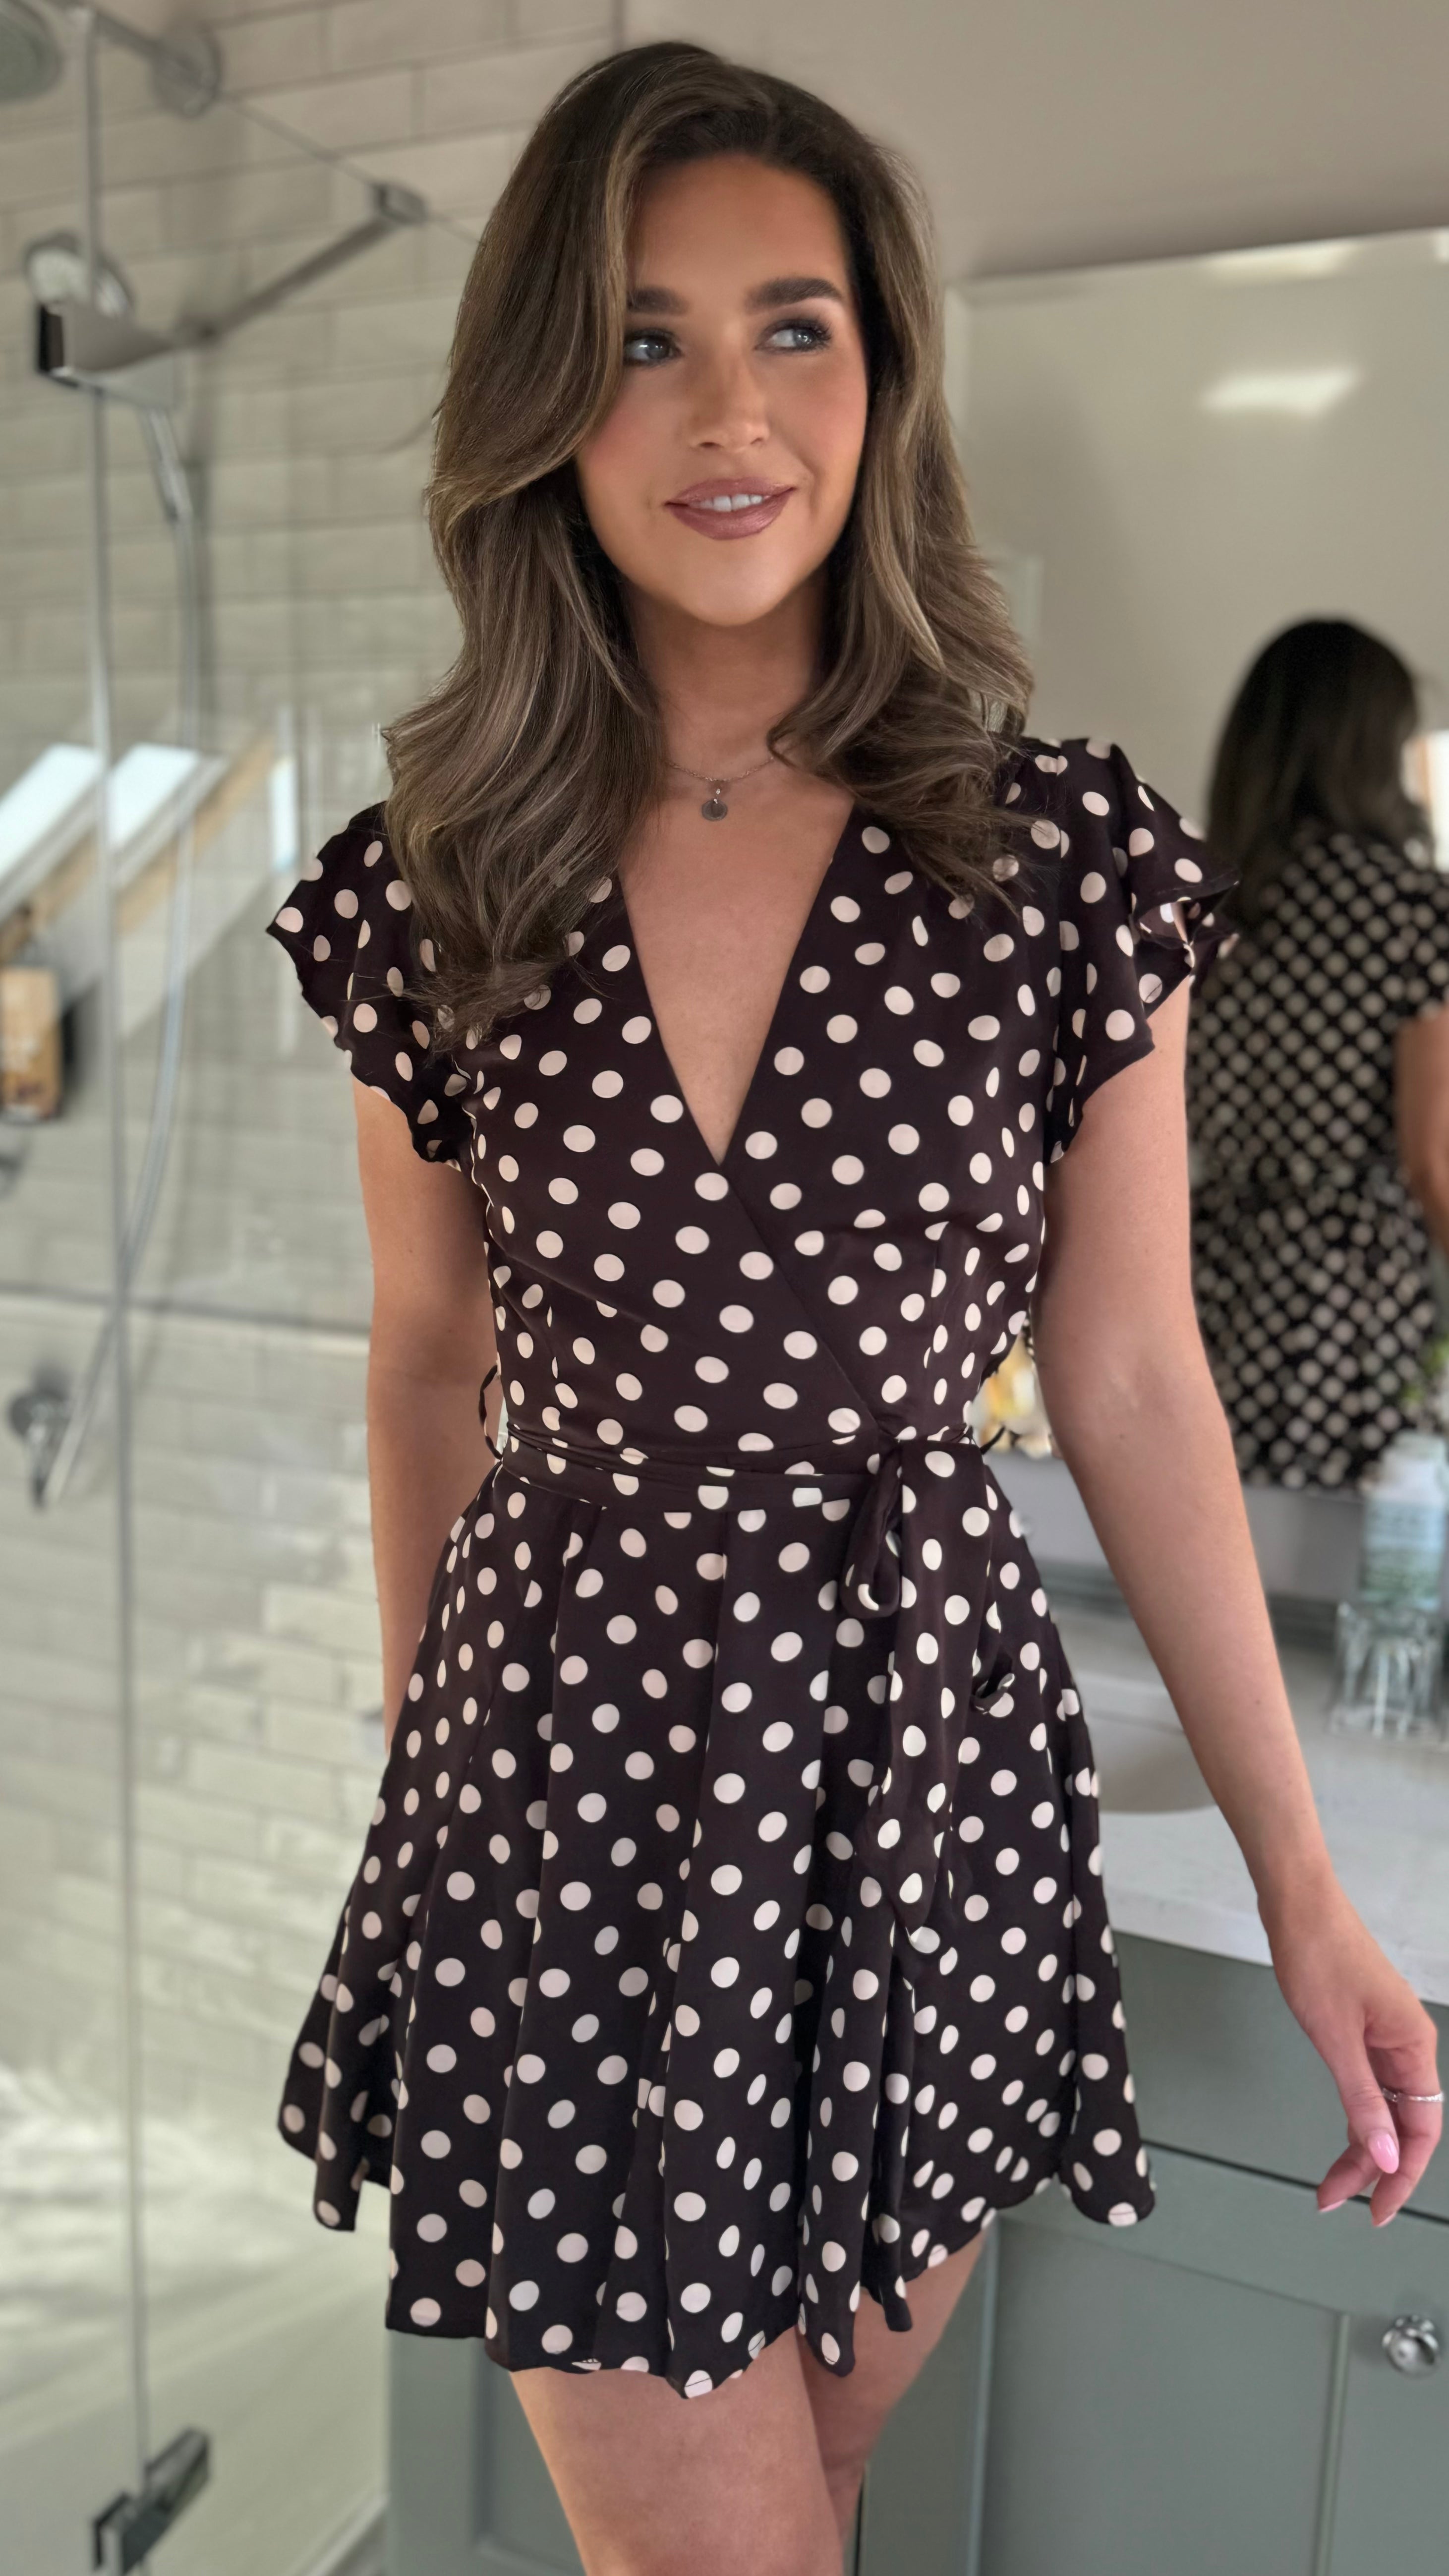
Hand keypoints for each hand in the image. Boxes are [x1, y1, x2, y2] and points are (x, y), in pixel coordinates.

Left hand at [1260, 1875, 1441, 2223]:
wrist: (1298, 1903)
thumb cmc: (1317, 1954)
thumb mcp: (1335, 2037)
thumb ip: (1362, 2100)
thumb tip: (1385, 2157)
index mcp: (1413, 2046)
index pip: (1422, 2130)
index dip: (1402, 2175)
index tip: (1379, 2210)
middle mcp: (1407, 2044)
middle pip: (1404, 2125)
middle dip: (1375, 2170)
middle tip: (1342, 2203)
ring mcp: (1385, 2037)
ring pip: (1384, 2110)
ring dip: (1361, 2148)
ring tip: (1332, 2187)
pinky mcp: (1363, 2029)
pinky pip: (1369, 2086)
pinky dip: (1356, 2116)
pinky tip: (1342, 2141)